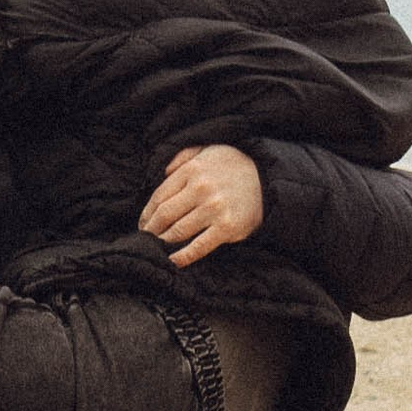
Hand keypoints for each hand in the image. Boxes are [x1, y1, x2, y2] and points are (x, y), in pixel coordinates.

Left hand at [139, 144, 263, 268]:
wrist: (268, 179)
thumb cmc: (234, 166)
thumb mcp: (208, 150)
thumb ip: (182, 156)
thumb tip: (161, 171)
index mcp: (192, 170)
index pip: (159, 196)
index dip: (147, 213)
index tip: (143, 223)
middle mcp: (201, 189)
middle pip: (165, 215)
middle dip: (151, 230)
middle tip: (145, 238)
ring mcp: (214, 209)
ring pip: (178, 231)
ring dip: (162, 242)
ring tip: (156, 247)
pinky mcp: (227, 227)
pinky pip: (199, 246)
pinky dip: (182, 256)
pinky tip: (172, 260)